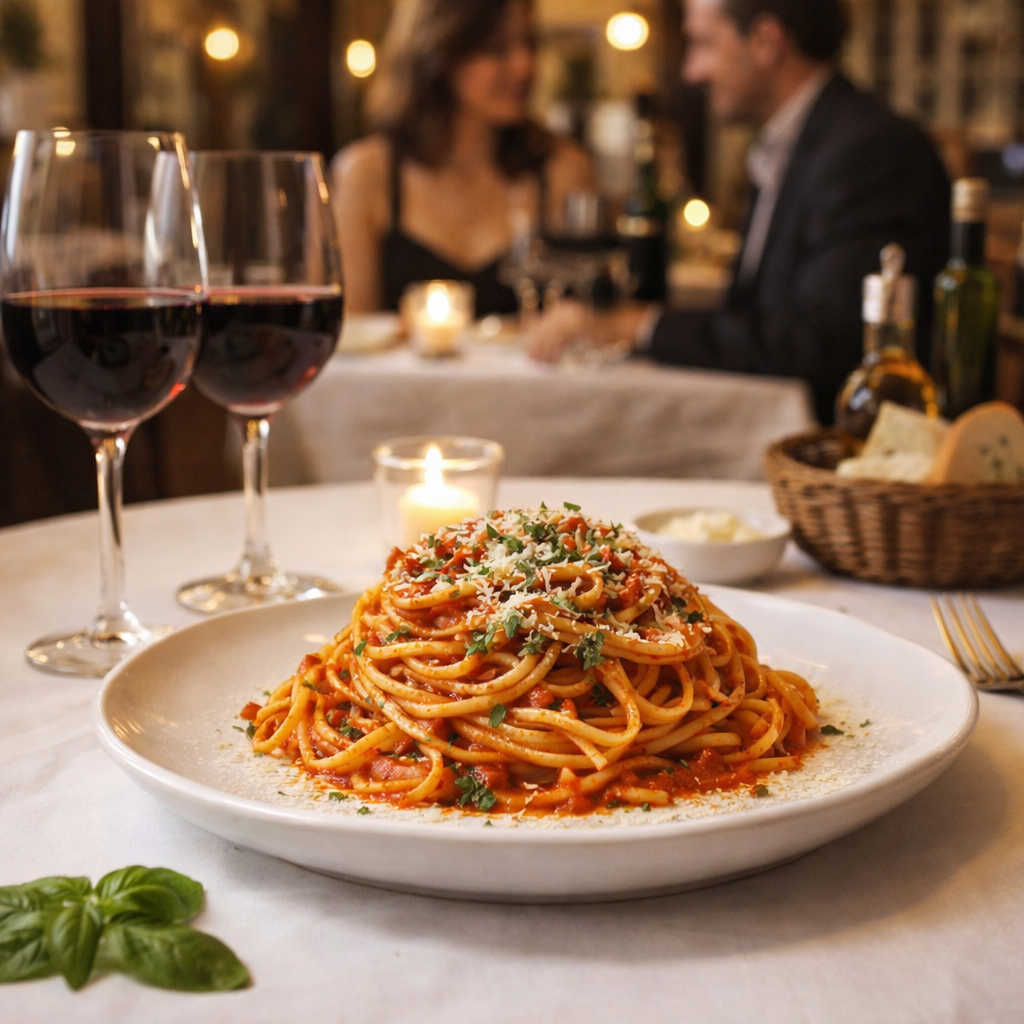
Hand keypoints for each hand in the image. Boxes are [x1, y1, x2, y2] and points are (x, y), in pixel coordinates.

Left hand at [524, 300, 649, 364]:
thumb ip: (563, 336)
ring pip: (551, 335)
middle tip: (532, 361)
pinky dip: (556, 351)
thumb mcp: (578, 332)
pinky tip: (554, 361)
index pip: (542, 323)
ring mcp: (572, 316)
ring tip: (541, 364)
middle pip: (543, 330)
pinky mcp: (579, 324)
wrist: (621, 325)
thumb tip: (547, 348)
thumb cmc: (602, 331)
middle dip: (536, 346)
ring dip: (544, 351)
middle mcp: (565, 310)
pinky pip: (562, 340)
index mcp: (564, 309)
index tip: (529, 353)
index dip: (534, 338)